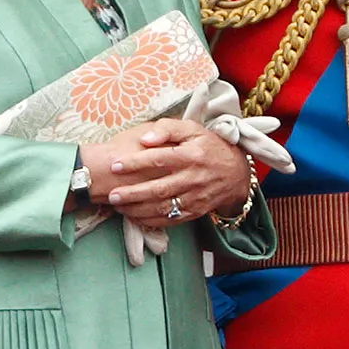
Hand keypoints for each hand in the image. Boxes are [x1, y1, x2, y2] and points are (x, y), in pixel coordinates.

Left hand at [99, 122, 248, 228]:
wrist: (236, 173)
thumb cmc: (209, 147)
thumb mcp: (193, 129)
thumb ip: (168, 128)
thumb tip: (145, 138)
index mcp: (192, 155)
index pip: (160, 158)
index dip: (136, 162)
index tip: (115, 165)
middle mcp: (194, 177)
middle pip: (159, 188)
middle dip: (133, 193)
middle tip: (112, 195)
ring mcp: (196, 197)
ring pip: (163, 207)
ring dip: (138, 209)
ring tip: (118, 207)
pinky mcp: (196, 211)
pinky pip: (171, 219)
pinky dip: (151, 220)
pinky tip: (135, 216)